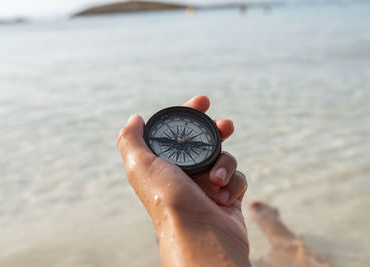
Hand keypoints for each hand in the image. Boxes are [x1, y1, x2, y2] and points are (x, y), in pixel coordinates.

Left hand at [117, 95, 249, 266]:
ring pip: (225, 158)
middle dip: (217, 131)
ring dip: (225, 165)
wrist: (200, 237)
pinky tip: (224, 198)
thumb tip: (135, 118)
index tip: (203, 101)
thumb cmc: (169, 201)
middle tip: (226, 126)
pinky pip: (238, 179)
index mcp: (165, 165)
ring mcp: (207, 187)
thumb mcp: (141, 165)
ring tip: (216, 181)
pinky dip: (234, 184)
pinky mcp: (227, 198)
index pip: (178, 132)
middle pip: (206, 142)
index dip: (190, 114)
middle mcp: (186, 175)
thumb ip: (131, 140)